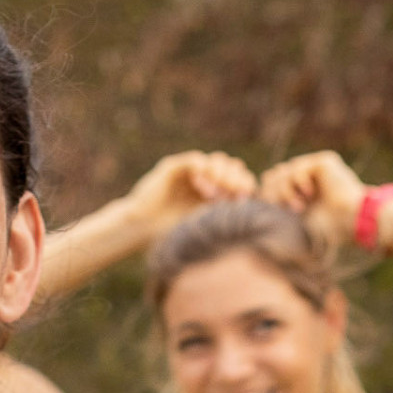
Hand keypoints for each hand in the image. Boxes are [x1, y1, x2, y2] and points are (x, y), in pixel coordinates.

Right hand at [125, 151, 256, 241]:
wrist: (141, 229)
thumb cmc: (170, 232)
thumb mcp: (204, 224)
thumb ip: (222, 213)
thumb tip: (251, 209)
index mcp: (214, 193)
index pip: (239, 178)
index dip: (245, 184)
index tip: (244, 199)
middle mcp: (204, 179)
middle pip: (231, 165)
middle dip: (236, 178)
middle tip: (236, 192)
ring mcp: (189, 172)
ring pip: (216, 160)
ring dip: (222, 174)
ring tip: (217, 192)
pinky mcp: (173, 168)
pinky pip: (195, 160)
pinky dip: (204, 170)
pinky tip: (203, 188)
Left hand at [258, 151, 366, 250]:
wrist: (350, 223)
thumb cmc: (324, 230)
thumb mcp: (291, 222)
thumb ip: (274, 209)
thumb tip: (248, 206)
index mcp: (297, 192)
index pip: (269, 184)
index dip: (266, 197)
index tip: (274, 212)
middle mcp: (305, 179)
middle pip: (271, 176)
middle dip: (273, 194)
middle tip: (283, 209)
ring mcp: (314, 169)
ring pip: (282, 171)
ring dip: (285, 191)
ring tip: (297, 207)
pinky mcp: (324, 161)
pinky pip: (298, 167)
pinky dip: (298, 182)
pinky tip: (308, 195)